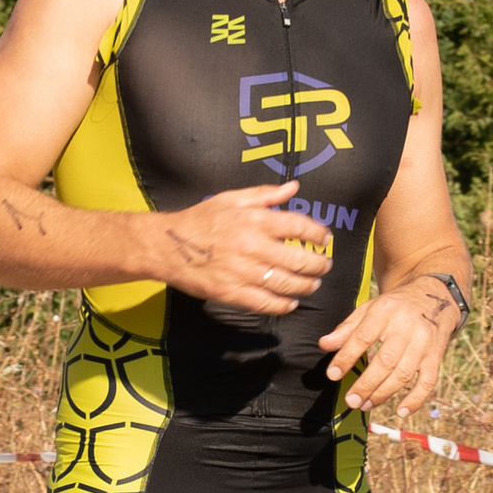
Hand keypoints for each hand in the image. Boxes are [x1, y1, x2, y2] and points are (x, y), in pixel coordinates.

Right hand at [147, 178, 333, 314]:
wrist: (167, 245)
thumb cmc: (200, 219)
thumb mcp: (231, 199)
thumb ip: (265, 195)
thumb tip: (294, 187)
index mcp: (254, 220)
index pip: (298, 227)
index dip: (318, 234)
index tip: (325, 239)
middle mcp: (252, 246)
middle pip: (299, 260)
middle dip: (318, 264)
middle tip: (324, 265)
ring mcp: (242, 272)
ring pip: (286, 284)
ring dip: (306, 286)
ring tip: (313, 284)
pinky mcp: (231, 293)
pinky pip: (265, 303)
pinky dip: (283, 305)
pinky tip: (291, 302)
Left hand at [320, 271, 458, 418]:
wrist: (433, 297)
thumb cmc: (394, 307)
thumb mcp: (369, 309)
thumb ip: (347, 328)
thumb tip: (324, 345)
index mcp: (386, 311)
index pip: (363, 337)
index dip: (346, 357)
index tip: (332, 375)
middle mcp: (407, 327)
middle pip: (385, 361)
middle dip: (366, 384)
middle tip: (351, 401)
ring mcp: (424, 343)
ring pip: (403, 374)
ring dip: (383, 394)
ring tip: (365, 405)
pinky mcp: (436, 356)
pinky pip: (428, 382)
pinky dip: (416, 400)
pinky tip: (401, 412)